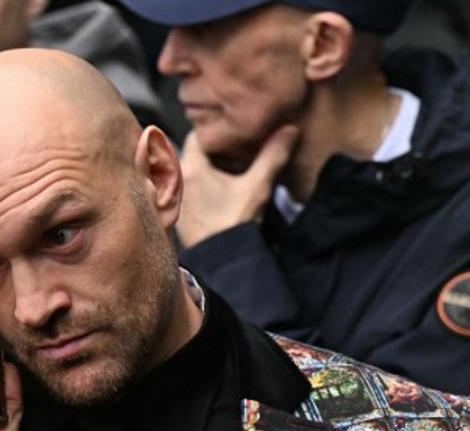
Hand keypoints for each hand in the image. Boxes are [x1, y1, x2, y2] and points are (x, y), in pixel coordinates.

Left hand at [175, 125, 299, 247]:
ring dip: (214, 169)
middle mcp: (178, 180)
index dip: (219, 133)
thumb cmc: (234, 223)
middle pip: (197, 154)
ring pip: (195, 172)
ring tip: (237, 170)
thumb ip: (272, 156)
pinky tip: (226, 192)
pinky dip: (208, 186)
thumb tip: (290, 130)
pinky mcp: (182, 213)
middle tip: (240, 151)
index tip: (236, 135)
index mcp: (191, 168)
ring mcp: (178, 198)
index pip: (199, 135)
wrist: (223, 262)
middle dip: (218, 151)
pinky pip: (193, 189)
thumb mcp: (257, 186)